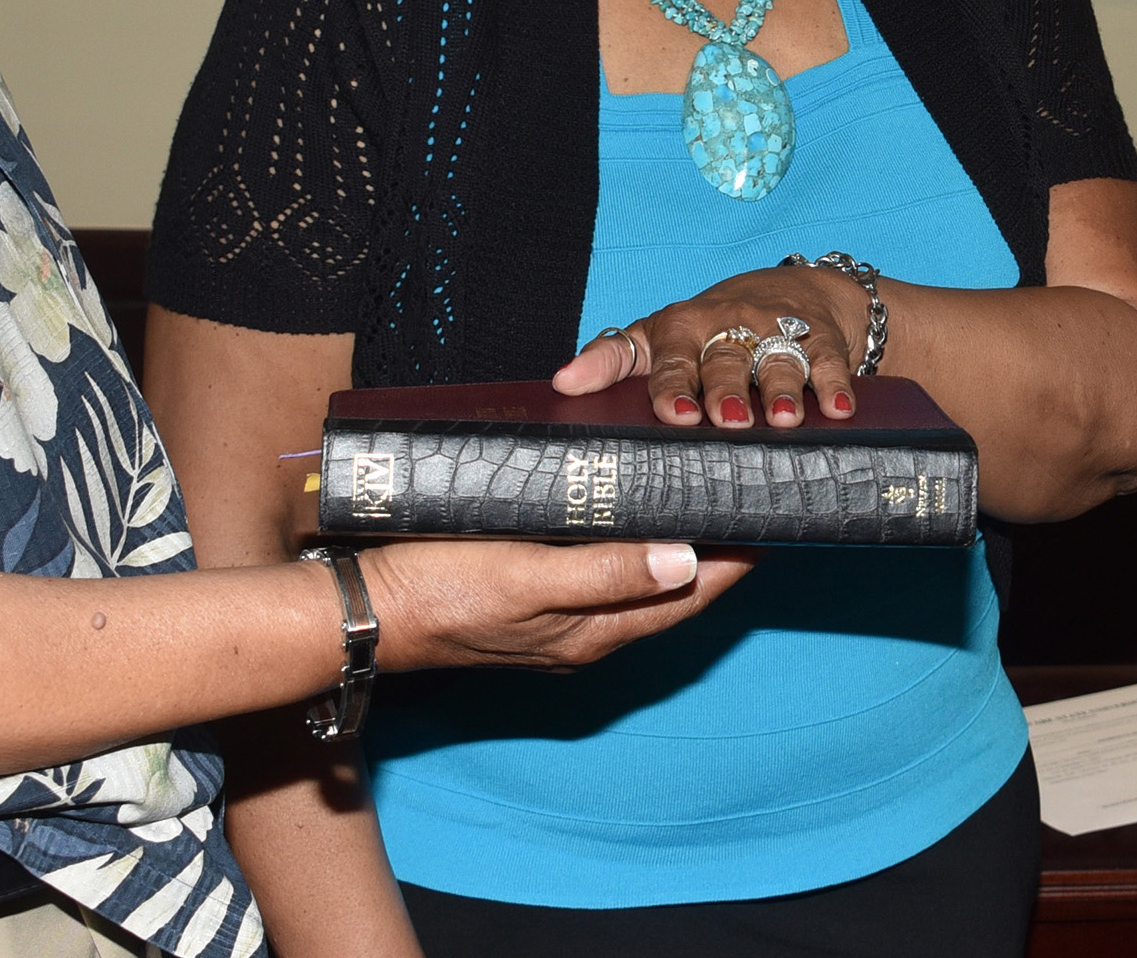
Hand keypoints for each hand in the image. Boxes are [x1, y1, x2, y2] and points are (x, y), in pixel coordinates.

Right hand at [359, 537, 748, 671]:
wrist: (361, 616)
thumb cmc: (438, 594)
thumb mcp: (526, 577)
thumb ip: (605, 571)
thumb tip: (687, 560)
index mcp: (593, 632)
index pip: (690, 595)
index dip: (736, 559)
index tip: (774, 518)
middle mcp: (584, 634)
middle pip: (672, 591)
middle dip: (717, 552)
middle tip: (749, 501)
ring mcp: (556, 623)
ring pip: (637, 583)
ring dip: (674, 548)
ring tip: (704, 504)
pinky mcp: (528, 602)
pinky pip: (599, 575)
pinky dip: (628, 548)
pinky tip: (624, 520)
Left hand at [554, 266, 870, 427]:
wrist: (791, 293)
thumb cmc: (711, 328)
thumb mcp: (659, 336)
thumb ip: (613, 358)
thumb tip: (561, 382)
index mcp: (682, 329)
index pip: (671, 358)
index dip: (672, 385)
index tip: (675, 414)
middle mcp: (729, 326)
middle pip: (726, 359)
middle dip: (726, 388)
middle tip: (725, 419)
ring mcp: (777, 331)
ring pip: (778, 358)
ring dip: (781, 387)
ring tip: (781, 419)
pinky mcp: (821, 339)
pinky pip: (828, 361)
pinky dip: (835, 384)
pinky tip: (838, 409)